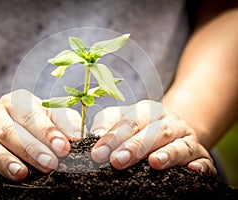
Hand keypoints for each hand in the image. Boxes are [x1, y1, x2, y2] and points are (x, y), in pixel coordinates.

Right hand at [0, 89, 82, 184]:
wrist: (1, 127)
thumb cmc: (32, 123)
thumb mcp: (48, 117)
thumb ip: (64, 123)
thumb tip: (79, 136)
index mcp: (17, 102)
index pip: (33, 115)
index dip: (49, 131)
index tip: (64, 147)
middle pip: (12, 131)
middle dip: (32, 149)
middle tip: (50, 164)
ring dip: (4, 160)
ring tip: (21, 174)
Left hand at [90, 100, 216, 174]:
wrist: (173, 127)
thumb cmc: (139, 127)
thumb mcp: (121, 119)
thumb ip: (107, 125)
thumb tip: (95, 137)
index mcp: (148, 110)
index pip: (130, 122)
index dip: (114, 138)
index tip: (98, 153)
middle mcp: (169, 122)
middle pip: (154, 131)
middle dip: (135, 146)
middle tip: (117, 161)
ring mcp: (187, 138)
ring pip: (179, 144)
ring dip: (167, 153)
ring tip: (153, 163)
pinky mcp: (201, 155)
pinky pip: (204, 160)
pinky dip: (199, 165)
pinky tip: (191, 170)